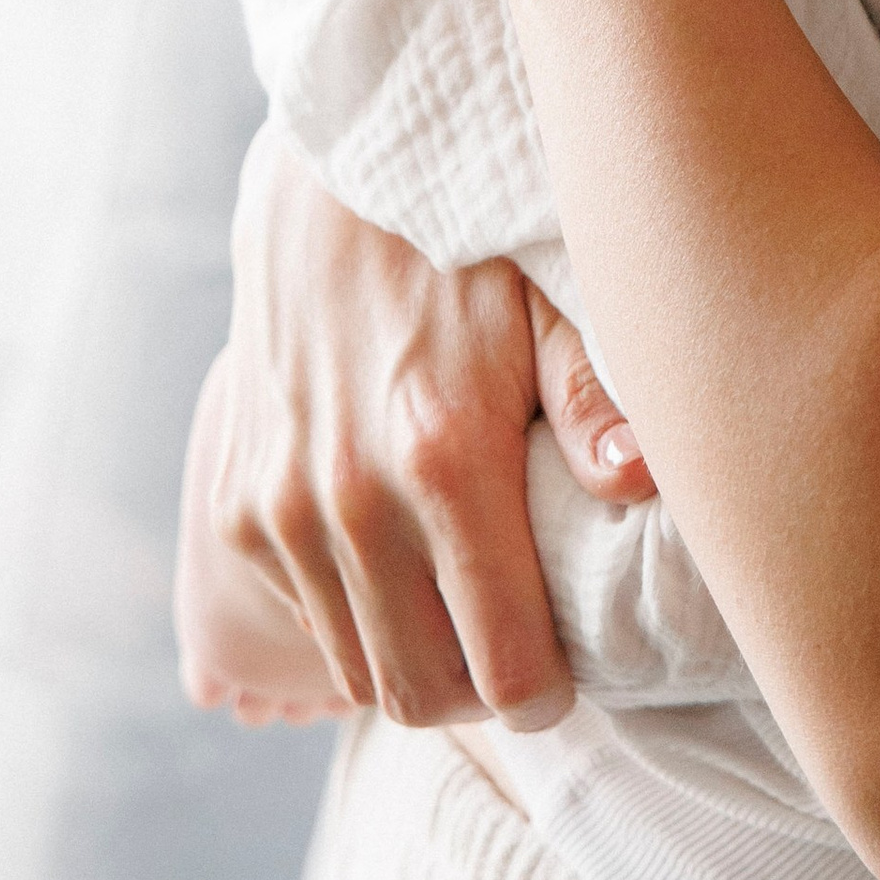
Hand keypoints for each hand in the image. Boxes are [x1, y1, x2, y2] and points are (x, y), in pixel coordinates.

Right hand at [204, 130, 657, 730]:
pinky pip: (306, 615)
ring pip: (357, 669)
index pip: (503, 668)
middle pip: (422, 693)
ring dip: (415, 662)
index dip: (549, 691)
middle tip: (522, 650)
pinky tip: (401, 561)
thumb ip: (596, 398)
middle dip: (482, 696)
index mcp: (445, 457)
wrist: (324, 182)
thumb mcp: (552, 294)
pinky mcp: (239, 504)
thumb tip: (640, 486)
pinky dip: (354, 615)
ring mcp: (282, 507)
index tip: (572, 667)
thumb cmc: (465, 240)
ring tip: (467, 611)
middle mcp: (351, 500)